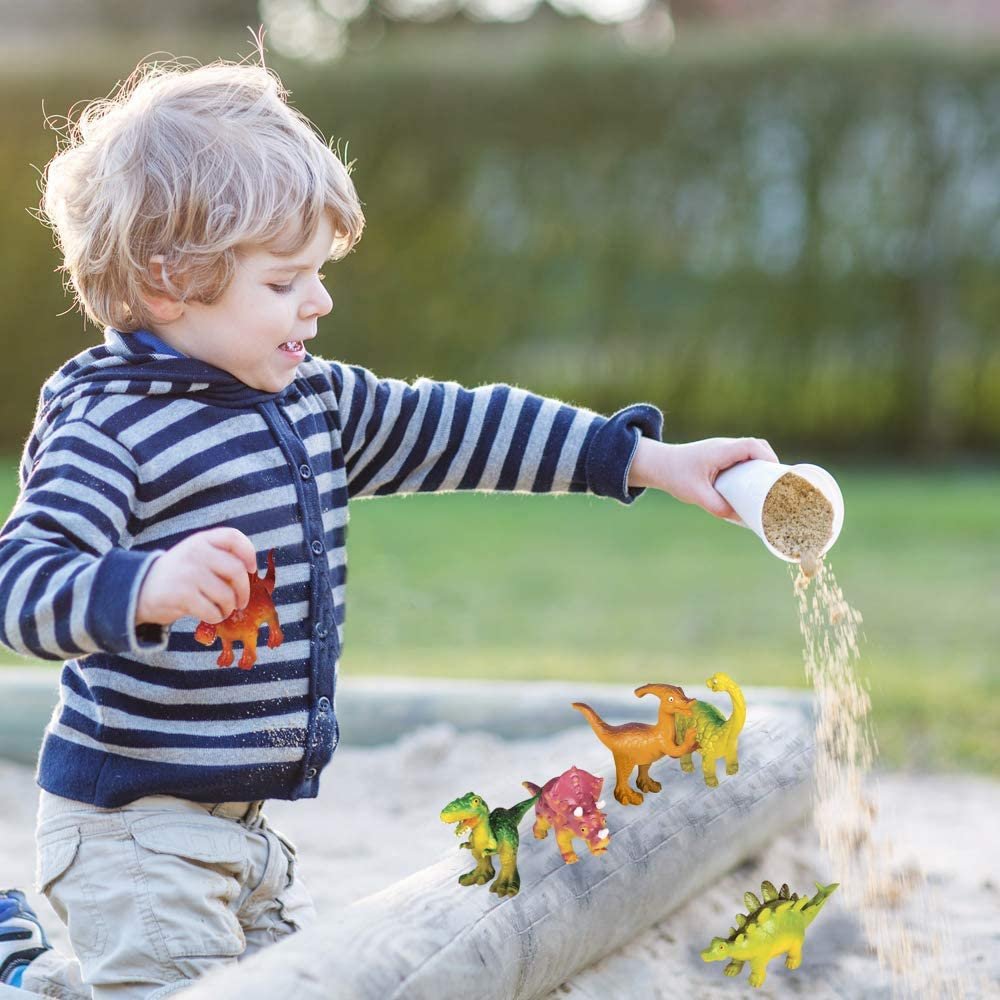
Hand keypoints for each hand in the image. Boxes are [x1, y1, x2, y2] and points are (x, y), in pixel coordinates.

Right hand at [136, 527, 258, 626]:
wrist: (139, 589)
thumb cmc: (177, 575)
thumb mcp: (195, 555)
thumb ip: (219, 557)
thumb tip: (250, 572)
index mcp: (201, 540)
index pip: (233, 537)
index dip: (249, 553)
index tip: (252, 569)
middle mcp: (196, 553)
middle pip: (237, 570)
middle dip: (244, 590)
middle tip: (241, 602)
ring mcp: (189, 573)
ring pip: (227, 595)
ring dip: (229, 608)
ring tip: (224, 610)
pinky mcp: (183, 595)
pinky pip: (213, 611)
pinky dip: (216, 617)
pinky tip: (211, 615)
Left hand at [628, 437, 778, 519]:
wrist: (657, 464)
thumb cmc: (675, 475)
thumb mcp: (695, 493)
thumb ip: (715, 506)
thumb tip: (739, 518)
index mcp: (721, 450)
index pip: (753, 446)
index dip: (769, 457)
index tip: (776, 474)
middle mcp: (724, 446)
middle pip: (757, 446)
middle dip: (770, 462)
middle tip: (775, 484)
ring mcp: (722, 450)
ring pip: (750, 451)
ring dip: (760, 464)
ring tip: (767, 485)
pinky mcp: (719, 456)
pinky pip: (742, 457)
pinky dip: (751, 466)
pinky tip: (752, 483)